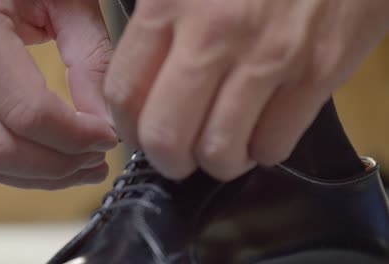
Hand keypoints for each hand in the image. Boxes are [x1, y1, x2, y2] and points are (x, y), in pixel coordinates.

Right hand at [0, 0, 116, 188]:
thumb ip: (89, 53)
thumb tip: (103, 115)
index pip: (28, 112)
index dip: (77, 136)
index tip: (107, 136)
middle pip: (3, 149)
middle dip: (61, 165)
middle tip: (98, 158)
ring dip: (41, 176)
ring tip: (82, 167)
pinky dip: (17, 170)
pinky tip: (49, 162)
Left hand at [104, 0, 388, 180]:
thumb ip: (155, 24)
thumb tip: (136, 83)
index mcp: (168, 2)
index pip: (124, 93)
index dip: (127, 127)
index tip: (140, 132)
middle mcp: (213, 33)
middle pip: (166, 137)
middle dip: (168, 161)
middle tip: (178, 156)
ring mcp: (267, 56)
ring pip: (219, 152)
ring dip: (217, 162)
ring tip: (223, 146)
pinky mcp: (316, 73)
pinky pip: (273, 145)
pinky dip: (262, 150)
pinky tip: (261, 130)